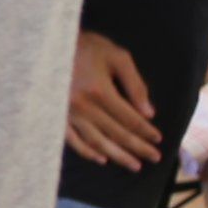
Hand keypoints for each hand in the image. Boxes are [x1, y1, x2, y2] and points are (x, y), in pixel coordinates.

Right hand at [67, 31, 162, 170]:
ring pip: (96, 141)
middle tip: (154, 157)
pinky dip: (87, 152)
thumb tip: (148, 113)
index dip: (146, 131)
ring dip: (117, 155)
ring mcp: (68, 113)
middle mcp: (83, 106)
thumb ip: (135, 84)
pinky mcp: (56, 115)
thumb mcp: (117, 57)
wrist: (49, 42)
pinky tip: (101, 159)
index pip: (129, 118)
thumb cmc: (87, 46)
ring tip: (134, 165)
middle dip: (138, 147)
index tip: (158, 139)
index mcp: (100, 91)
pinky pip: (72, 139)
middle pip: (116, 133)